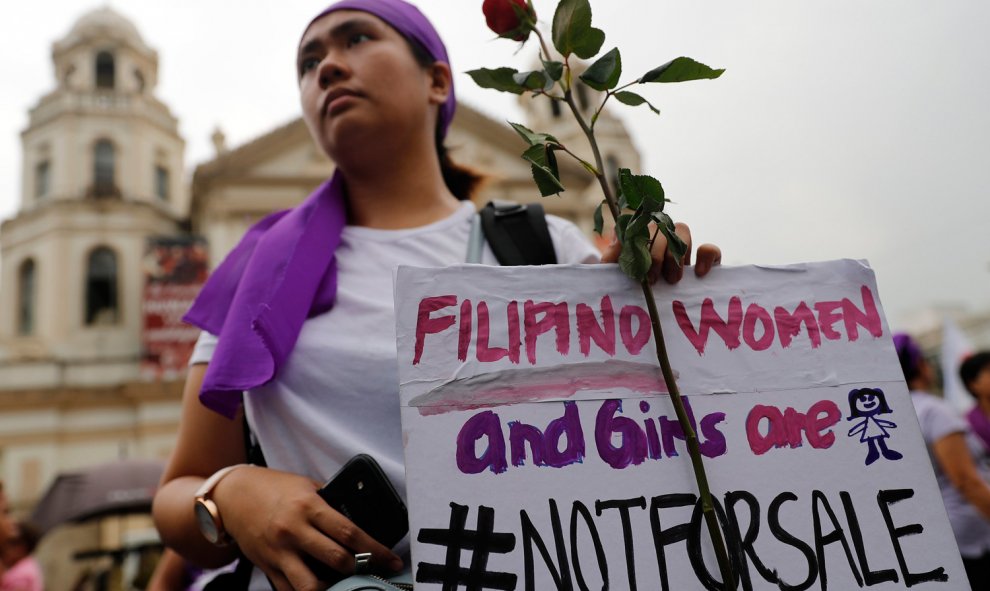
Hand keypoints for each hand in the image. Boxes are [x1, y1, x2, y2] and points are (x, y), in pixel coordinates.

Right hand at [214, 466, 402, 590]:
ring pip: (312, 585)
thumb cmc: (275, 488)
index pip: (350, 533)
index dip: (376, 550)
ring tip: (346, 584)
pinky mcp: (268, 567)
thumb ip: (330, 503)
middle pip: (336, 560)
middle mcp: (294, 531)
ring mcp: (280, 552)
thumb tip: (360, 520)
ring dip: (334, 588)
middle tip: (374, 572)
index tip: (393, 561)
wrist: (233, 495)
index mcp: (309, 506)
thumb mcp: (306, 486)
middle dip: (360, 569)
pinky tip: (322, 587)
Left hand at [600, 221, 720, 283]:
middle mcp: (662, 239)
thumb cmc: (628, 291)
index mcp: (641, 238)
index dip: (641, 244)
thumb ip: (612, 256)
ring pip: (683, 230)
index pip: (642, 225)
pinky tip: (698, 273)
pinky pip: (710, 250)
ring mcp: (683, 249)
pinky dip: (706, 256)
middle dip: (657, 255)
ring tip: (673, 280)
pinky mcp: (704, 262)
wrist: (644, 313)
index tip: (639, 269)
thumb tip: (617, 233)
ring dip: (676, 254)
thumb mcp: (614, 278)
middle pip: (662, 227)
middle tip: (652, 280)